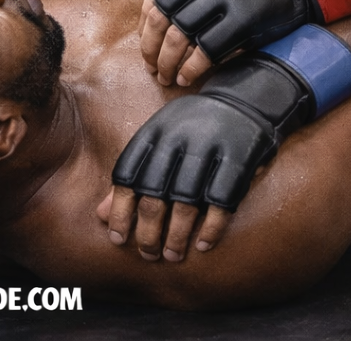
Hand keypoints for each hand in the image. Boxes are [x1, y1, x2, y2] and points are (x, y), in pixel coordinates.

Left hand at [107, 26, 350, 261]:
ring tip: (172, 255)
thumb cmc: (198, 126)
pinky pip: (222, 199)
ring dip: (177, 235)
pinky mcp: (240, 155)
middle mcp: (180, 135)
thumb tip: (102, 216)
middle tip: (149, 255)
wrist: (248, 96)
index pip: (127, 173)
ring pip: (185, 200)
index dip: (121, 211)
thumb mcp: (163, 139)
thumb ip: (135, 175)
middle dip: (148, 231)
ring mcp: (211, 144)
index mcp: (156, 128)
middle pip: (154, 192)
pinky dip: (211, 227)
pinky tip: (204, 244)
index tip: (121, 240)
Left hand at [142, 0, 350, 78]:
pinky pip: (205, 51)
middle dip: (151, 49)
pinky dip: (191, 69)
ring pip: (179, 37)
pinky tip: (187, 79)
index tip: (147, 43)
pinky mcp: (241, 21)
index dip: (145, 24)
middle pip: (162, 18)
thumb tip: (149, 21)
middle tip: (152, 67)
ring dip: (167, 63)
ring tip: (166, 77)